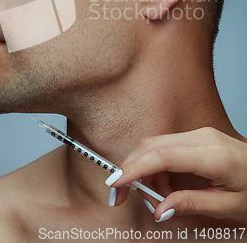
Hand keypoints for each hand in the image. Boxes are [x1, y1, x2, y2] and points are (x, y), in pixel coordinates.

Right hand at [105, 127, 246, 220]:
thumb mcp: (228, 206)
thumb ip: (190, 204)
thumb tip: (159, 210)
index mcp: (212, 155)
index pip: (162, 156)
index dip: (134, 168)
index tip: (116, 184)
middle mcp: (202, 137)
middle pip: (152, 145)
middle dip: (131, 169)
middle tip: (121, 196)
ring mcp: (198, 133)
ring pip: (155, 145)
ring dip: (145, 171)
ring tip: (155, 199)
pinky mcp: (196, 136)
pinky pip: (165, 147)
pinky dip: (156, 167)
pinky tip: (164, 187)